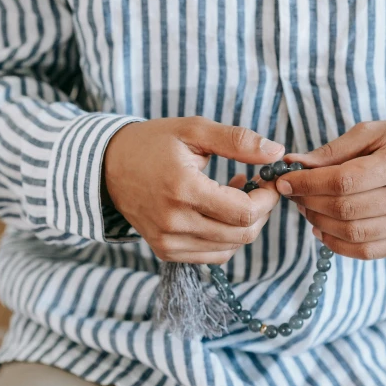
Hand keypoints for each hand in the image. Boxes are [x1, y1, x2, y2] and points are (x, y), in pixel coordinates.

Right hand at [104, 117, 283, 263]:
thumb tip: (277, 152)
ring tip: (237, 196)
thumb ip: (237, 141)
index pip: (245, 212)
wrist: (108, 166)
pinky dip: (226, 238)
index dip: (267, 199)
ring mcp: (168, 242)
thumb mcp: (194, 130)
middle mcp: (174, 222)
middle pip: (242, 234)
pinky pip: (212, 255)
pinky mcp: (165, 251)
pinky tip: (221, 213)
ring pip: (230, 248)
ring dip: (244, 225)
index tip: (268, 180)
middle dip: (261, 212)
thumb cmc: (153, 143)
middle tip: (257, 188)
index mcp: (183, 189)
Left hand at [275, 120, 385, 259]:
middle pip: (345, 209)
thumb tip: (292, 164)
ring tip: (306, 210)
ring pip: (353, 234)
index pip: (343, 180)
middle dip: (309, 203)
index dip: (307, 184)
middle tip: (292, 195)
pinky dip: (337, 244)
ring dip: (319, 224)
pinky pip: (367, 252)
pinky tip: (322, 230)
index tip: (284, 181)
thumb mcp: (370, 134)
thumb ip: (331, 152)